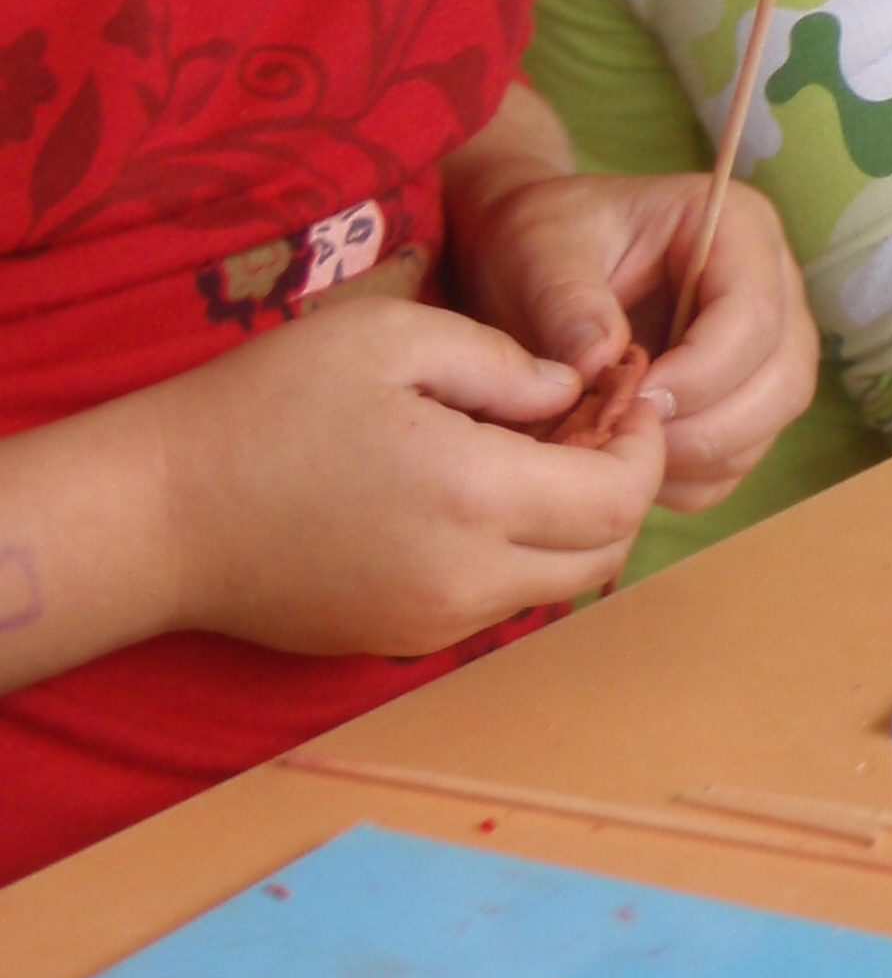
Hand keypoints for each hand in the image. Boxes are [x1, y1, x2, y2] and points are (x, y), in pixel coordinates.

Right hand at [155, 289, 661, 657]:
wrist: (159, 512)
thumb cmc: (268, 404)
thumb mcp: (393, 337)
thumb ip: (504, 362)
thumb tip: (572, 387)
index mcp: (475, 497)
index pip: (620, 497)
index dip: (645, 443)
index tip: (631, 391)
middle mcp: (467, 579)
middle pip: (604, 554)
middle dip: (622, 485)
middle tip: (596, 418)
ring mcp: (431, 623)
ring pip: (556, 586)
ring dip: (574, 524)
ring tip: (539, 448)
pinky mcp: (397, 641)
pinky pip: (498, 602)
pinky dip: (520, 553)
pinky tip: (481, 491)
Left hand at [452, 165, 817, 512]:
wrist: (539, 262)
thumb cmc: (547, 238)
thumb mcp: (539, 250)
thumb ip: (567, 300)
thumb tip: (600, 366)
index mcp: (738, 227)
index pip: (752, 314)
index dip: (699, 372)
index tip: (627, 399)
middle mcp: (773, 284)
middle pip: (782, 378)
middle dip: (706, 427)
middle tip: (626, 439)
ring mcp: (768, 345)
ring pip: (768, 424)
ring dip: (698, 457)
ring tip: (620, 450)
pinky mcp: (745, 396)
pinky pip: (740, 457)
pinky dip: (691, 477)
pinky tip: (631, 461)